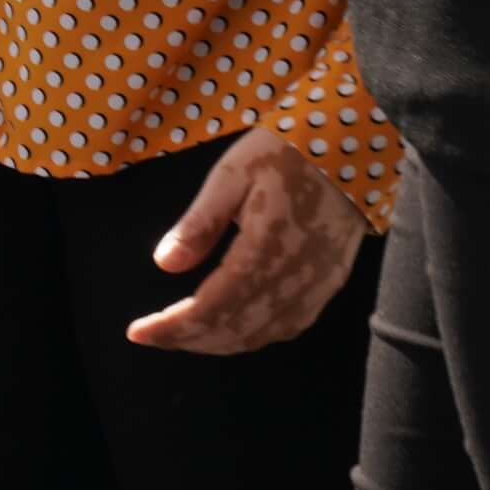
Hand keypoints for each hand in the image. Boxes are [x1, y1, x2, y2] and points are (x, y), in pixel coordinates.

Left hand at [124, 125, 368, 353]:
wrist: (352, 147)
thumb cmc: (286, 153)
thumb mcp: (231, 174)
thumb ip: (199, 222)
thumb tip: (164, 264)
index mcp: (266, 249)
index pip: (213, 306)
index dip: (174, 327)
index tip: (138, 332)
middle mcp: (296, 278)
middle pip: (236, 329)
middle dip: (189, 339)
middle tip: (151, 336)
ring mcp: (319, 285)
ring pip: (263, 334)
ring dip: (219, 342)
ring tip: (182, 335)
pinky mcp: (331, 283)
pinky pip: (289, 325)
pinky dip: (253, 336)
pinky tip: (231, 329)